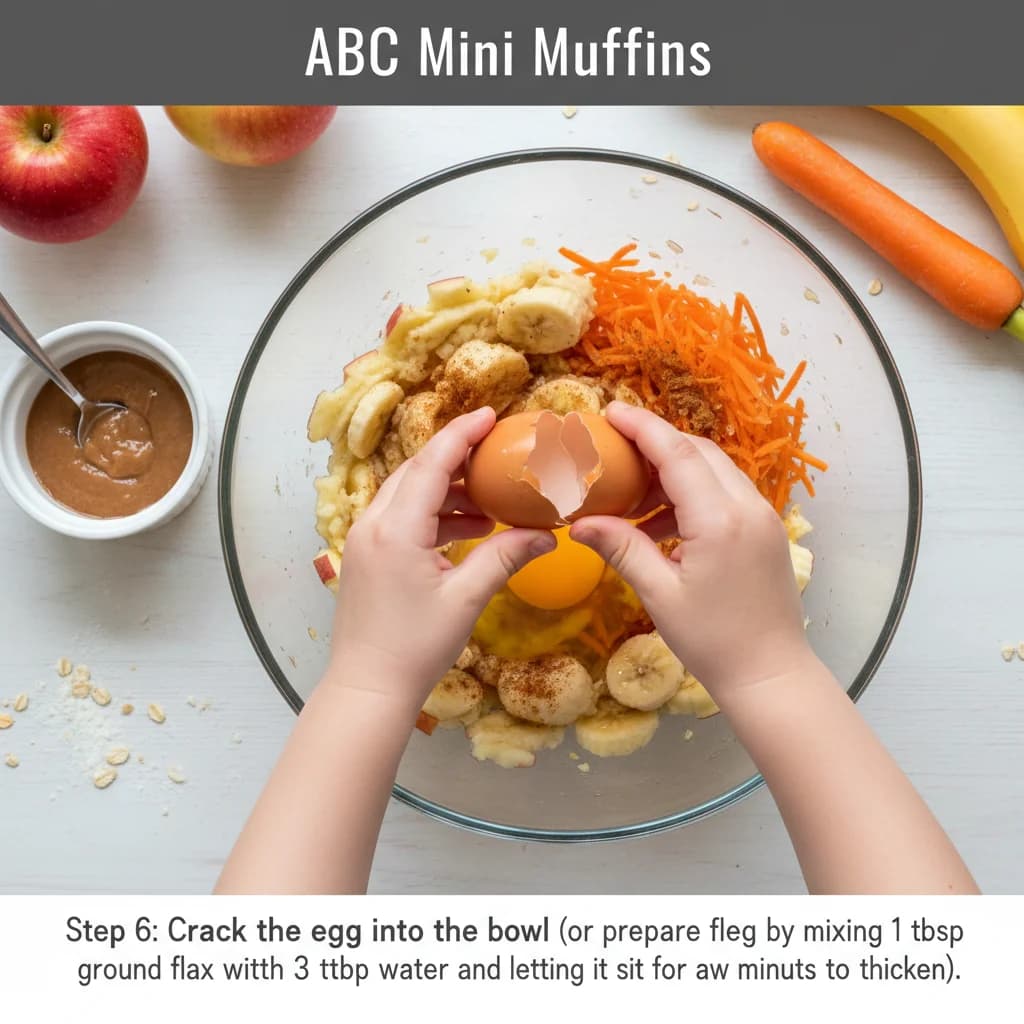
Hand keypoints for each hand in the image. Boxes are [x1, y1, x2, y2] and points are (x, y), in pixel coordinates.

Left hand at [328, 407, 554, 711]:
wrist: (367, 688)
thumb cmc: (415, 647)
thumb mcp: (466, 599)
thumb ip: (505, 557)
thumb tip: (547, 534)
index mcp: (396, 529)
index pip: (431, 464)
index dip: (462, 434)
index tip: (491, 415)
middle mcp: (373, 525)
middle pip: (416, 473)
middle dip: (457, 458)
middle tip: (496, 452)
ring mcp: (364, 541)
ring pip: (407, 495)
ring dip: (447, 491)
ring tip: (490, 502)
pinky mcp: (365, 558)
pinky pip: (401, 519)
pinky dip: (433, 516)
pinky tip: (467, 530)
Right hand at [570, 402, 810, 700]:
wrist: (771, 675)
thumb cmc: (712, 641)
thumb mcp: (659, 595)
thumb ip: (622, 549)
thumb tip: (580, 522)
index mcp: (719, 520)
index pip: (677, 453)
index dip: (642, 427)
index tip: (610, 412)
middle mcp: (747, 507)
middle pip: (699, 452)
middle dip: (656, 444)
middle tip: (613, 452)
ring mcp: (763, 517)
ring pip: (715, 470)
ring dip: (674, 471)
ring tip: (632, 497)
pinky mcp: (767, 532)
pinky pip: (726, 494)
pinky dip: (692, 494)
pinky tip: (661, 524)